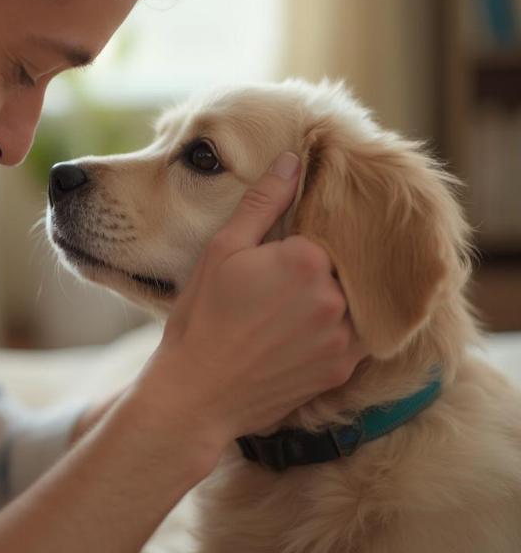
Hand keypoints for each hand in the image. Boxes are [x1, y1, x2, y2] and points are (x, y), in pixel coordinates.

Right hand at [136, 151, 365, 456]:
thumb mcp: (223, 250)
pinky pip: (355, 339)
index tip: (280, 253)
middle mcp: (336, 297)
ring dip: (331, 300)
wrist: (197, 394)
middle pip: (342, 266)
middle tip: (278, 285)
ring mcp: (344, 339)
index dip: (304, 238)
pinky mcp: (342, 371)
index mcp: (307, 259)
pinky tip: (297, 335)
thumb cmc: (202, 317)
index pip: (325, 231)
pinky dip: (335, 332)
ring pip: (354, 302)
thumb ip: (263, 202)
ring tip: (286, 310)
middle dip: (318, 269)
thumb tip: (292, 158)